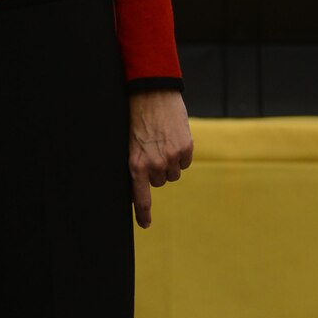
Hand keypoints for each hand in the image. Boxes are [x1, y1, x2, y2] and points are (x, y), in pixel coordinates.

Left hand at [128, 88, 192, 230]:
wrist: (153, 93)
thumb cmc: (139, 116)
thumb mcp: (131, 143)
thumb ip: (139, 163)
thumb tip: (146, 180)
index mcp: (135, 164)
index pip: (140, 196)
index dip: (143, 213)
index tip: (145, 224)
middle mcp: (154, 164)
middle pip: (160, 182)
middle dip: (158, 170)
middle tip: (153, 150)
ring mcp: (171, 158)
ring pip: (174, 174)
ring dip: (171, 163)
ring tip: (163, 142)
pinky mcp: (185, 149)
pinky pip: (185, 163)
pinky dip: (182, 155)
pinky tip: (174, 139)